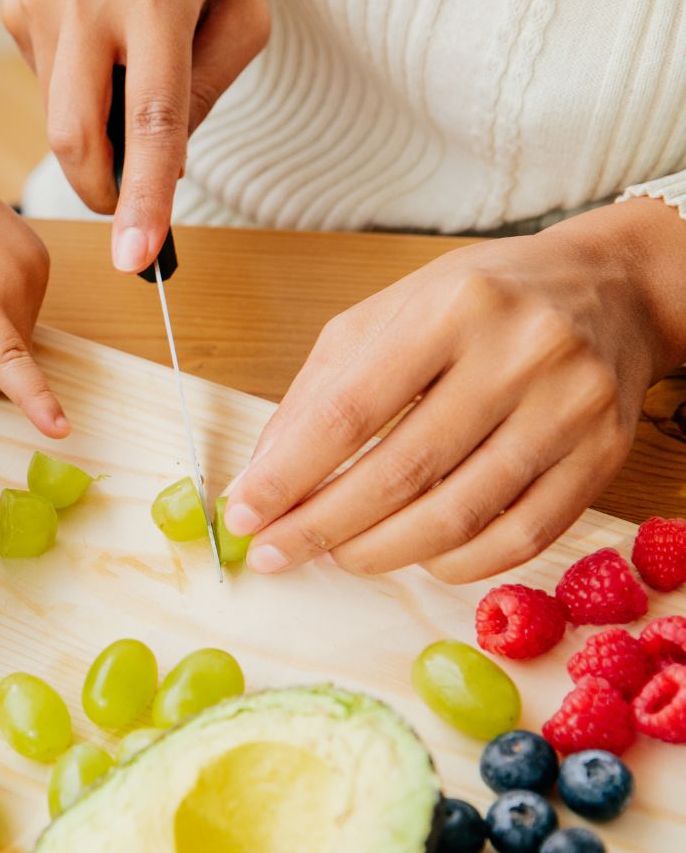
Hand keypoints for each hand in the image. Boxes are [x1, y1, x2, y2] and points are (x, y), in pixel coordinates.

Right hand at [4, 0, 267, 272]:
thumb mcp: (244, 4)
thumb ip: (210, 89)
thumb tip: (162, 162)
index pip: (151, 117)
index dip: (144, 196)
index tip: (136, 259)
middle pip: (76, 136)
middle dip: (103, 191)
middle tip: (130, 209)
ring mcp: (41, 2)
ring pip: (59, 118)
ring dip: (98, 131)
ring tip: (130, 75)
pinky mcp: (16, 9)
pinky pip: (48, 85)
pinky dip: (80, 91)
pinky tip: (101, 44)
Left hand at [224, 200, 685, 582]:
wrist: (609, 289)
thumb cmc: (478, 303)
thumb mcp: (385, 317)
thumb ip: (318, 392)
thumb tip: (261, 476)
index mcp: (452, 307)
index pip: (351, 411)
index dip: (289, 475)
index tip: (243, 514)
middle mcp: (519, 354)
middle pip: (402, 471)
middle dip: (323, 526)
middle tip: (277, 553)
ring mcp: (570, 408)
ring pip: (460, 514)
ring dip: (382, 551)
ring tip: (339, 556)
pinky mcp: (603, 455)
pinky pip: (521, 536)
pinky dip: (457, 563)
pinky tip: (418, 557)